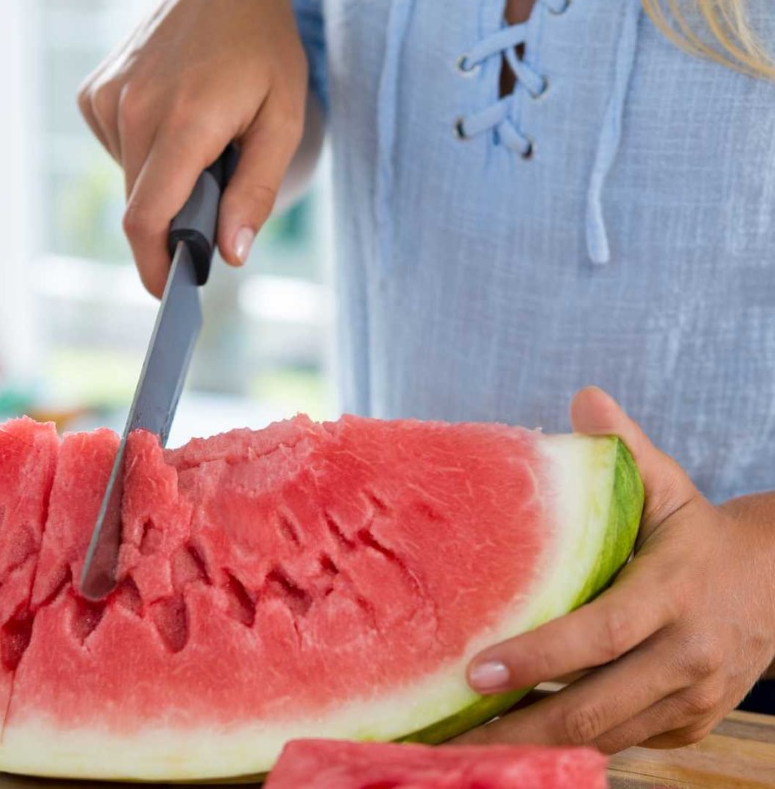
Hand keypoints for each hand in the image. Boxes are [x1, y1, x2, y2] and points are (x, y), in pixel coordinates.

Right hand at [77, 0, 306, 295]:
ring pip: (130, 179)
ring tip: (198, 137)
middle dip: (173, 219)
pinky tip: (170, 117)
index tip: (166, 292)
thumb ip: (256, 191)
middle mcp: (134, 110)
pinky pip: (117, 149)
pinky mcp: (95, 92)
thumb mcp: (282, 121)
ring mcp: (108, 99)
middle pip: (140, 206)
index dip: (153, 265)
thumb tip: (230, 254)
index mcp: (184, 123)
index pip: (146, 218)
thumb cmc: (262, 49)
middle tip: (214, 190)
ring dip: (162, 180)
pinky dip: (143, 151)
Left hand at [454, 387, 774, 751]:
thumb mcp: (668, 487)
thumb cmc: (698, 533)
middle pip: (593, 708)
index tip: (475, 672)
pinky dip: (570, 748)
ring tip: (467, 751)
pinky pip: (622, 743)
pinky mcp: (689, 725)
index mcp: (670, 594)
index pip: (599, 635)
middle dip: (520, 729)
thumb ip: (624, 449)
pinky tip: (517, 744)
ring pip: (605, 738)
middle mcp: (684, 657)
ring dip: (536, 747)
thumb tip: (583, 398)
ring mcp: (691, 700)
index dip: (537, 658)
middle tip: (450, 740)